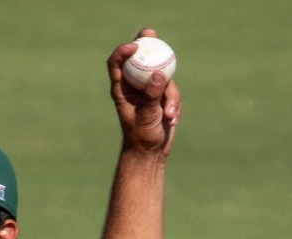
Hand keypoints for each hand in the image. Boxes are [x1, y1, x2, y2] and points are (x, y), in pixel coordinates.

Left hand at [108, 28, 181, 156]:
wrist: (151, 152)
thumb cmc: (141, 137)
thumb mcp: (146, 116)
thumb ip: (152, 96)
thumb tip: (158, 73)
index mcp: (122, 90)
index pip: (117, 64)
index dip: (122, 51)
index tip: (134, 46)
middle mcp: (134, 86)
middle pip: (138, 59)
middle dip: (145, 44)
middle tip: (152, 33)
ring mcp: (149, 90)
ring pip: (163, 77)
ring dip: (170, 97)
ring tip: (169, 115)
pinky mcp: (162, 96)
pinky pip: (172, 91)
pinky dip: (175, 105)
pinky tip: (173, 120)